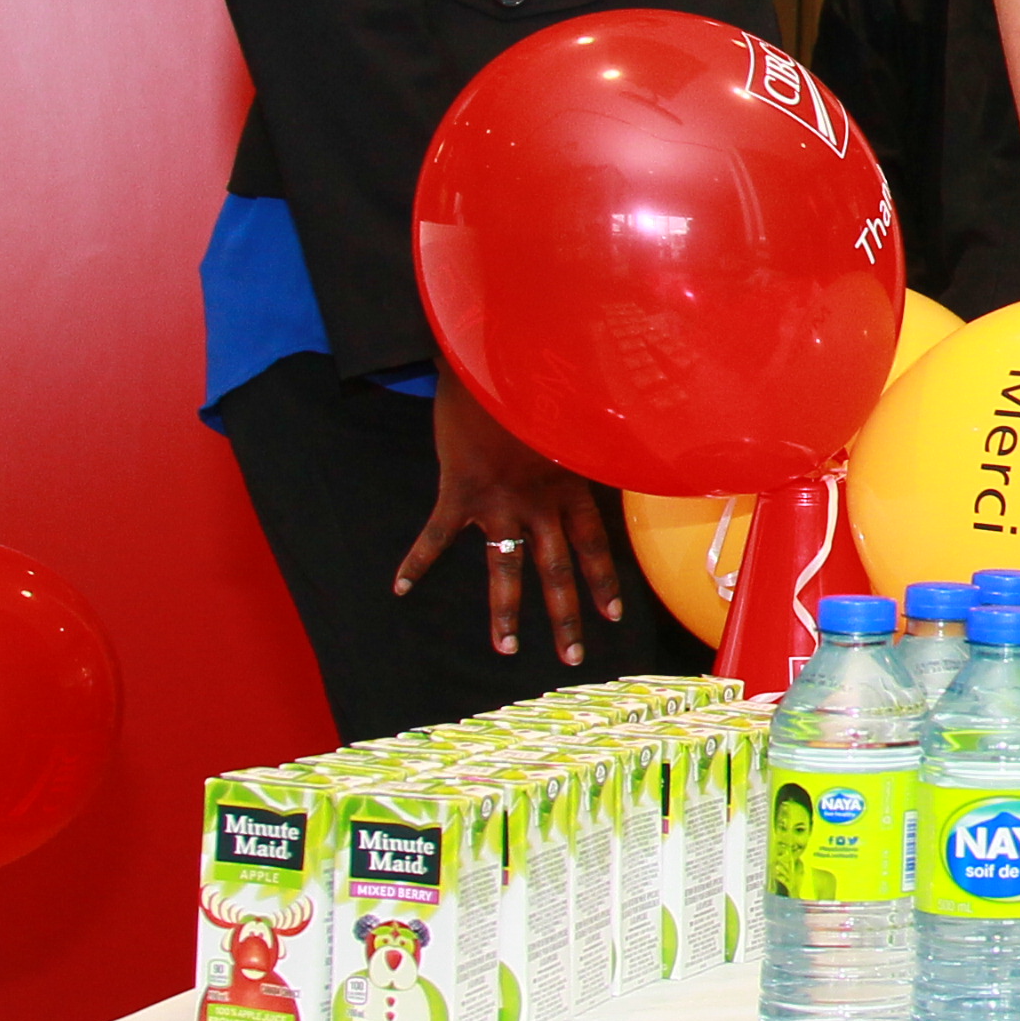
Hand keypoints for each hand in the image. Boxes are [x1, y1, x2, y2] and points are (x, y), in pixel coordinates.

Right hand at [399, 372, 621, 667]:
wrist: (491, 362)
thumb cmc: (534, 386)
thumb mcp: (570, 420)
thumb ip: (585, 445)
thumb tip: (620, 447)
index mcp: (569, 486)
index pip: (594, 545)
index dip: (604, 581)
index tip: (614, 616)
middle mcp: (538, 502)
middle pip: (557, 570)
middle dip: (566, 617)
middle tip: (573, 658)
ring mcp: (497, 502)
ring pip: (505, 568)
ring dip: (505, 612)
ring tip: (507, 649)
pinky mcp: (457, 493)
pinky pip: (435, 537)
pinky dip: (416, 562)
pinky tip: (399, 587)